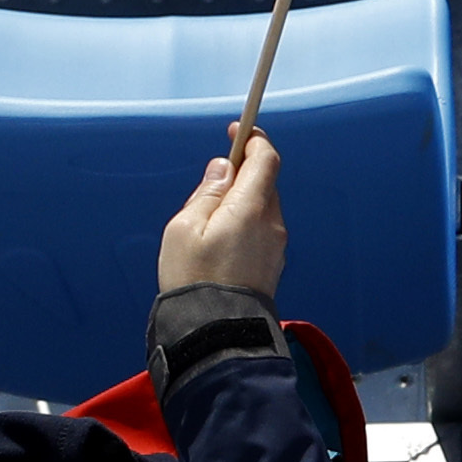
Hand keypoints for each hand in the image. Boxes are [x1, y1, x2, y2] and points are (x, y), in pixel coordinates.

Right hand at [158, 135, 286, 301]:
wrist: (216, 332)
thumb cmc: (193, 279)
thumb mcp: (185, 227)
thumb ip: (207, 192)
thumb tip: (225, 168)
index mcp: (252, 207)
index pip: (266, 159)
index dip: (253, 139)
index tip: (237, 130)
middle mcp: (272, 222)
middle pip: (265, 182)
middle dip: (242, 173)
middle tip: (211, 183)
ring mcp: (276, 244)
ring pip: (263, 206)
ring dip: (242, 200)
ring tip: (208, 221)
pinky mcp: (274, 263)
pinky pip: (262, 229)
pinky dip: (246, 222)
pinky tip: (221, 241)